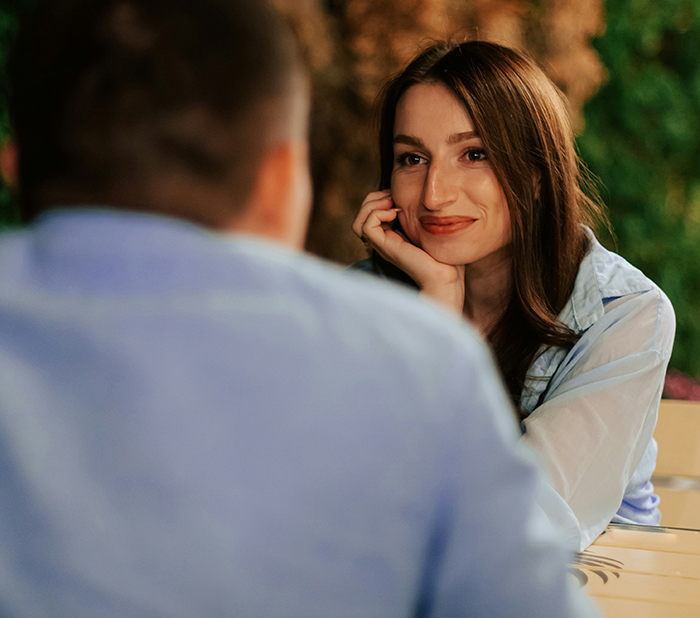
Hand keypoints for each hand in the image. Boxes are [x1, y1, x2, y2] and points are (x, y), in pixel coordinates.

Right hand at [352, 190, 465, 313]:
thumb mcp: (430, 228)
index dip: (379, 199)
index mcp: (392, 236)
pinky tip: (396, 213)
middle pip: (360, 217)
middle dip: (373, 199)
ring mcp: (383, 245)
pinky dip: (377, 214)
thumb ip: (421, 215)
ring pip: (358, 222)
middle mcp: (383, 241)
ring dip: (372, 205)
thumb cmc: (444, 256)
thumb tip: (422, 195)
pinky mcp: (385, 247)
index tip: (399, 195)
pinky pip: (367, 226)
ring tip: (392, 203)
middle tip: (393, 196)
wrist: (446, 276)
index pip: (369, 215)